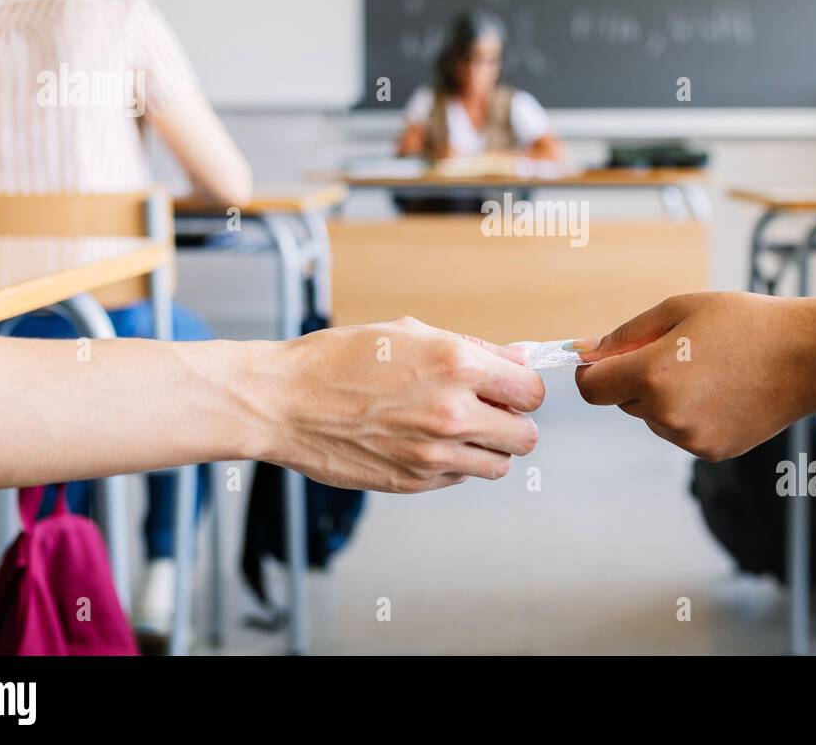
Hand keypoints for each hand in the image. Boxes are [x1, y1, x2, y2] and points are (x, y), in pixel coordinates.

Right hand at [266, 317, 543, 492]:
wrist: (284, 401)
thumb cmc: (341, 359)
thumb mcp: (411, 333)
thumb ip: (473, 349)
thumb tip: (518, 360)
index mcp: (457, 365)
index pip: (531, 391)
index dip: (522, 389)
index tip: (508, 389)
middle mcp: (453, 412)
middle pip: (526, 436)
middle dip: (513, 423)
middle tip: (490, 412)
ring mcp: (434, 453)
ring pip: (499, 465)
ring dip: (488, 449)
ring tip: (457, 430)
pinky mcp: (415, 481)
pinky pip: (460, 478)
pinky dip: (454, 464)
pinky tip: (423, 441)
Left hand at [574, 293, 815, 460]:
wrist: (807, 357)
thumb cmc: (743, 322)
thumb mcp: (678, 309)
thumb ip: (625, 335)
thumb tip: (583, 352)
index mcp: (652, 374)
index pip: (591, 388)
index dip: (593, 372)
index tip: (606, 360)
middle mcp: (666, 413)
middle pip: (621, 401)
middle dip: (633, 379)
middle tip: (677, 352)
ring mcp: (689, 438)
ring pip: (651, 417)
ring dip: (662, 397)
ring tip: (708, 370)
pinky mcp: (710, 451)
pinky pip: (679, 431)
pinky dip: (689, 414)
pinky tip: (722, 392)